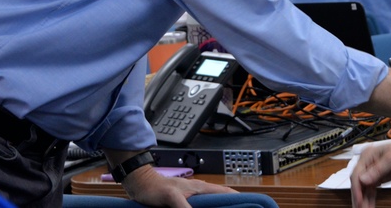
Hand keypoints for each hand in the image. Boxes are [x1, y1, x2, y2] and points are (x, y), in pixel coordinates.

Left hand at [122, 165, 238, 207]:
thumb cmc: (154, 188)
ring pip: (211, 206)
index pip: (226, 193)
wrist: (140, 184)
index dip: (240, 199)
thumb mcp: (171, 197)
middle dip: (231, 206)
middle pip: (221, 201)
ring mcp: (192, 199)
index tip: (250, 206)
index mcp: (201, 188)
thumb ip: (184, 207)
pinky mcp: (183, 205)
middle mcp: (199, 193)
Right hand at [351, 130, 390, 207]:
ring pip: (364, 188)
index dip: (357, 189)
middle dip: (359, 197)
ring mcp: (372, 171)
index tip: (360, 201)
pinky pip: (371, 190)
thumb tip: (362, 180)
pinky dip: (370, 198)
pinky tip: (370, 206)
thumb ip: (377, 170)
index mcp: (367, 155)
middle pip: (358, 183)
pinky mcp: (378, 177)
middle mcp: (367, 163)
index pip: (357, 174)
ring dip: (364, 200)